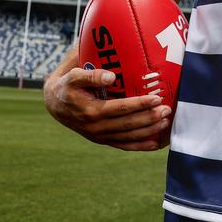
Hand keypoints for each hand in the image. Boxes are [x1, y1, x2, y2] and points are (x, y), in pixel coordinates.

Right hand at [43, 66, 171, 150]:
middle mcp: (96, 127)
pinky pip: (123, 145)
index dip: (139, 104)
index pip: (120, 108)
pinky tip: (155, 144)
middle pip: (128, 125)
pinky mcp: (102, 140)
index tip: (156, 98)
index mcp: (90, 111)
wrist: (55, 104)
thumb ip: (92, 76)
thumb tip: (112, 76)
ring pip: (128, 137)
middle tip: (167, 110)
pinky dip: (140, 146)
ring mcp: (99, 136)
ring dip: (149, 131)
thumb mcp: (74, 76)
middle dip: (149, 118)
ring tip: (165, 122)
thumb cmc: (68, 85)